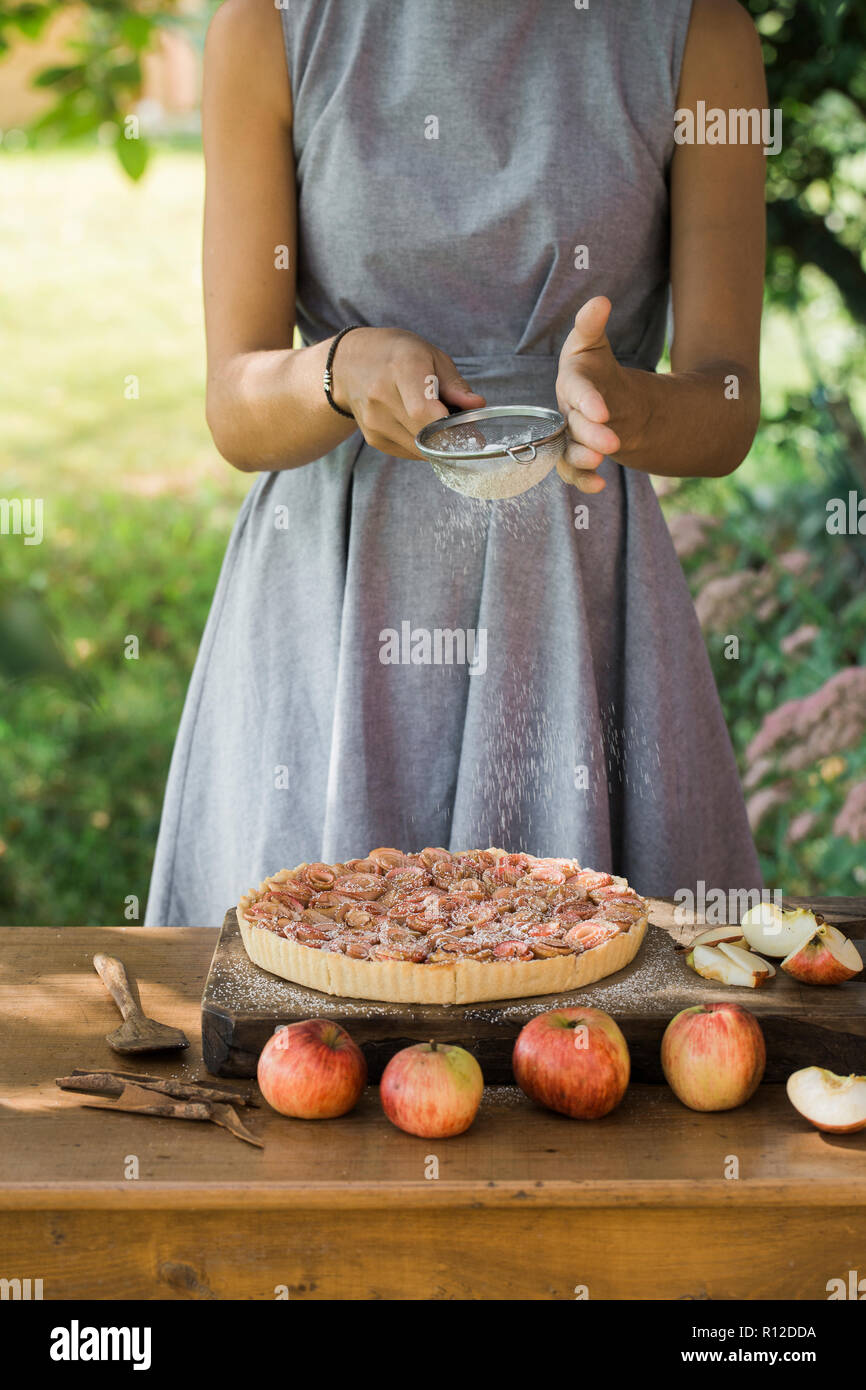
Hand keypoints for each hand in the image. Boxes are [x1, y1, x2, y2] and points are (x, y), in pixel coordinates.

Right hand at [330, 327, 485, 457]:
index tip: (469, 429)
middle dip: (450, 437)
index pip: (423, 411)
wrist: (349, 364)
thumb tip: (477, 406)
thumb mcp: (430, 356)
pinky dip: (422, 445)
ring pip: (419, 449)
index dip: (448, 426)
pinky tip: (420, 426)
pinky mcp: (373, 438)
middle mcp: (381, 396)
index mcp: (401, 368)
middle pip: (424, 434)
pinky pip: (408, 452)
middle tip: (464, 430)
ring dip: (437, 443)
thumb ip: (455, 385)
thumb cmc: (397, 355)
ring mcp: (374, 421)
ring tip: (439, 422)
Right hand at [555, 297, 630, 492]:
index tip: (602, 411)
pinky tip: (600, 486)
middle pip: (574, 426)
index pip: (576, 391)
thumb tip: (601, 301)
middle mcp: (565, 413)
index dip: (587, 401)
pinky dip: (583, 481)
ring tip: (600, 461)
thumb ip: (592, 326)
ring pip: (568, 453)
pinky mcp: (573, 457)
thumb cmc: (595, 370)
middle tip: (611, 442)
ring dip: (581, 460)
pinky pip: (572, 473)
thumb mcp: (593, 345)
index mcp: (572, 383)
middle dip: (591, 435)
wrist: (602, 402)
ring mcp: (568, 437)